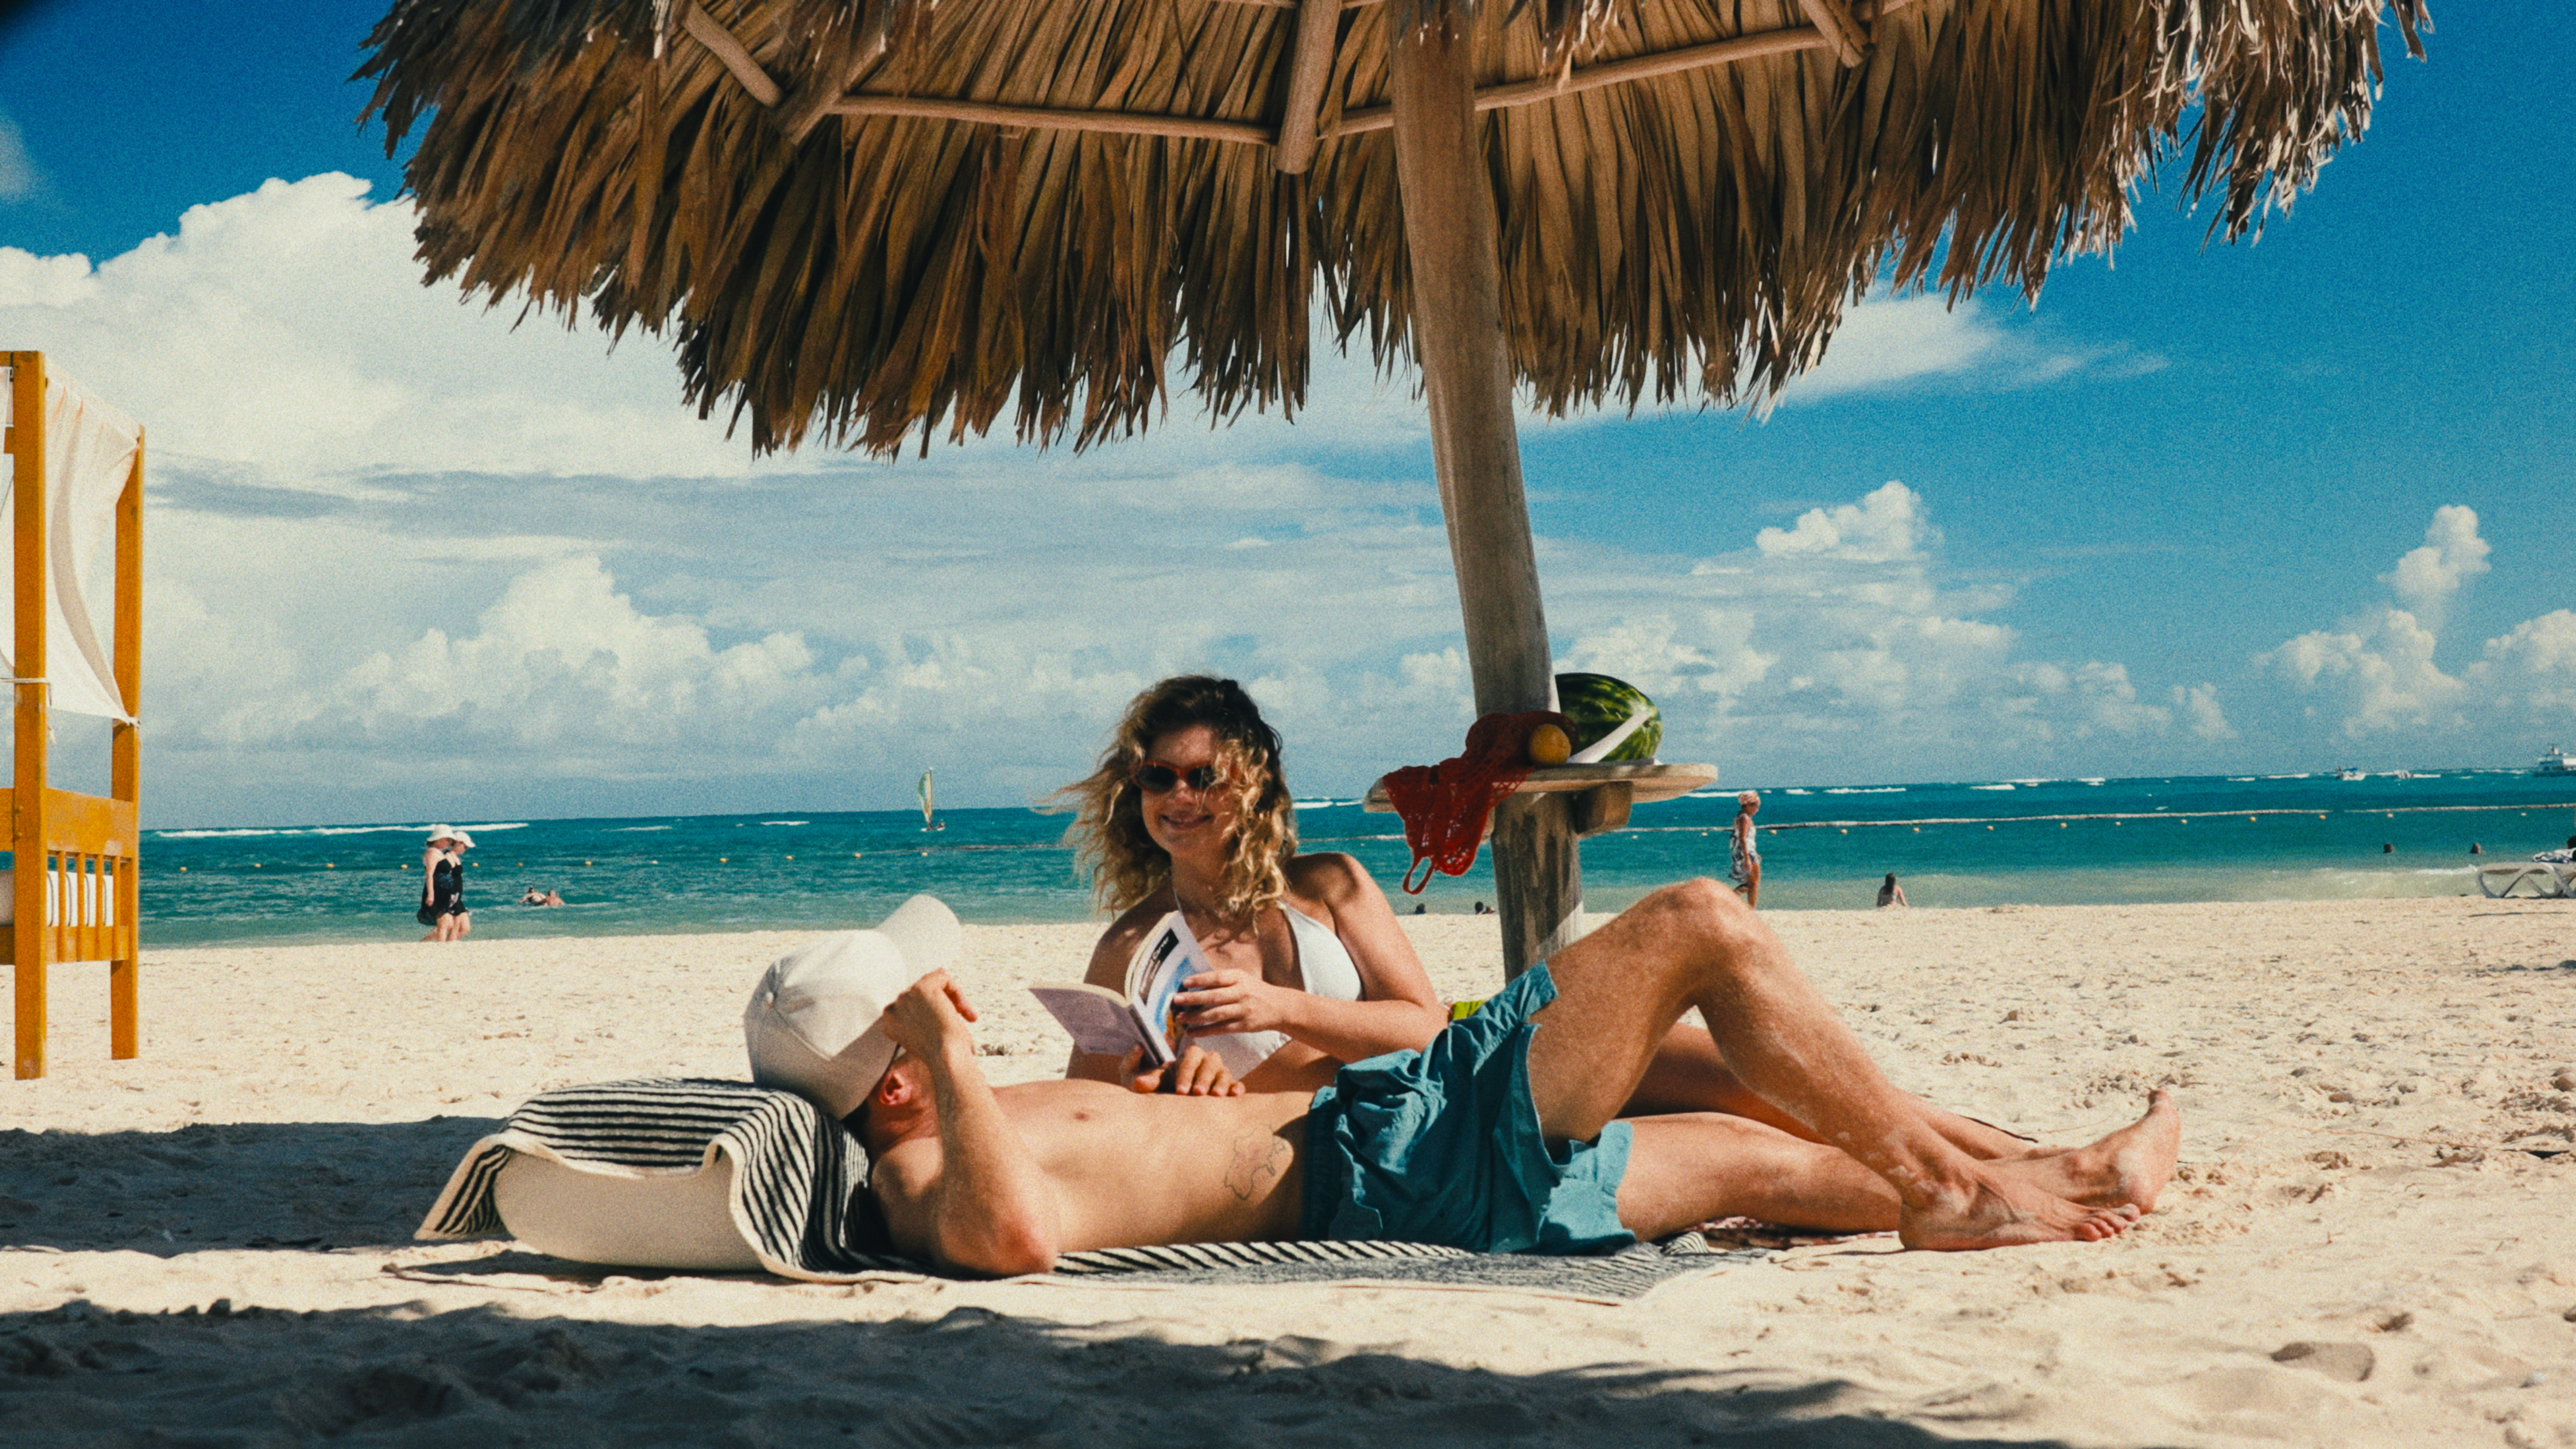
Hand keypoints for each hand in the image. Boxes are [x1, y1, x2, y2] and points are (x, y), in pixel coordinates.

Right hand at [875, 970, 979, 1061]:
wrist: (946, 1058)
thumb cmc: (941, 1051)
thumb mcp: (928, 1029)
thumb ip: (924, 1005)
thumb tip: (939, 969)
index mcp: (889, 1021)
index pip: (913, 1004)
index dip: (931, 1012)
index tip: (942, 1026)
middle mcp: (893, 1007)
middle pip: (922, 993)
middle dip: (942, 1004)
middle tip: (954, 1023)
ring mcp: (905, 996)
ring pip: (934, 984)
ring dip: (951, 1000)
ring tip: (962, 1018)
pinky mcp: (922, 988)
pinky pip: (943, 978)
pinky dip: (958, 992)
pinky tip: (963, 1012)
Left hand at [1120, 1043, 1242, 1096]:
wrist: (1165, 1105)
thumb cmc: (1152, 1087)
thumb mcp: (1140, 1079)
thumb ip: (1138, 1072)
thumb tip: (1139, 1068)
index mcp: (1185, 1058)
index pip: (1190, 1056)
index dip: (1187, 1071)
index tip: (1180, 1091)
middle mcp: (1204, 1063)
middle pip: (1210, 1061)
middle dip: (1204, 1077)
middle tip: (1197, 1093)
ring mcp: (1217, 1075)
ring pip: (1224, 1072)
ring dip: (1221, 1082)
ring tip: (1216, 1096)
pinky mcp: (1227, 1088)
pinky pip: (1236, 1085)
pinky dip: (1237, 1088)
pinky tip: (1235, 1095)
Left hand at [1173, 968, 1293, 1035]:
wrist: (1280, 1007)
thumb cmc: (1255, 991)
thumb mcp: (1243, 979)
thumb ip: (1223, 980)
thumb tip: (1195, 985)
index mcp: (1240, 978)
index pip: (1218, 977)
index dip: (1201, 979)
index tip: (1184, 982)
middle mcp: (1241, 993)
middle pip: (1215, 996)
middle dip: (1194, 999)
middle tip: (1176, 1000)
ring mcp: (1243, 1010)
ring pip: (1216, 1014)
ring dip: (1196, 1017)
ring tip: (1180, 1019)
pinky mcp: (1244, 1025)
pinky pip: (1222, 1029)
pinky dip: (1206, 1031)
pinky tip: (1193, 1032)